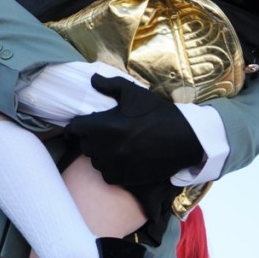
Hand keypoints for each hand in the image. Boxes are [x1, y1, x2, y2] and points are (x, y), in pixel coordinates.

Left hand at [65, 74, 203, 185]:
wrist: (183, 139)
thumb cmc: (157, 113)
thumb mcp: (134, 93)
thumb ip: (110, 85)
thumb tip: (92, 79)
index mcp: (106, 126)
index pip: (75, 129)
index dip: (77, 125)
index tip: (83, 123)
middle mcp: (107, 148)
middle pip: (84, 146)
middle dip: (90, 138)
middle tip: (103, 132)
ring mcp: (116, 164)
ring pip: (95, 162)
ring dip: (100, 154)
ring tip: (113, 146)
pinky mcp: (126, 178)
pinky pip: (107, 175)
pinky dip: (110, 168)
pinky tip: (121, 159)